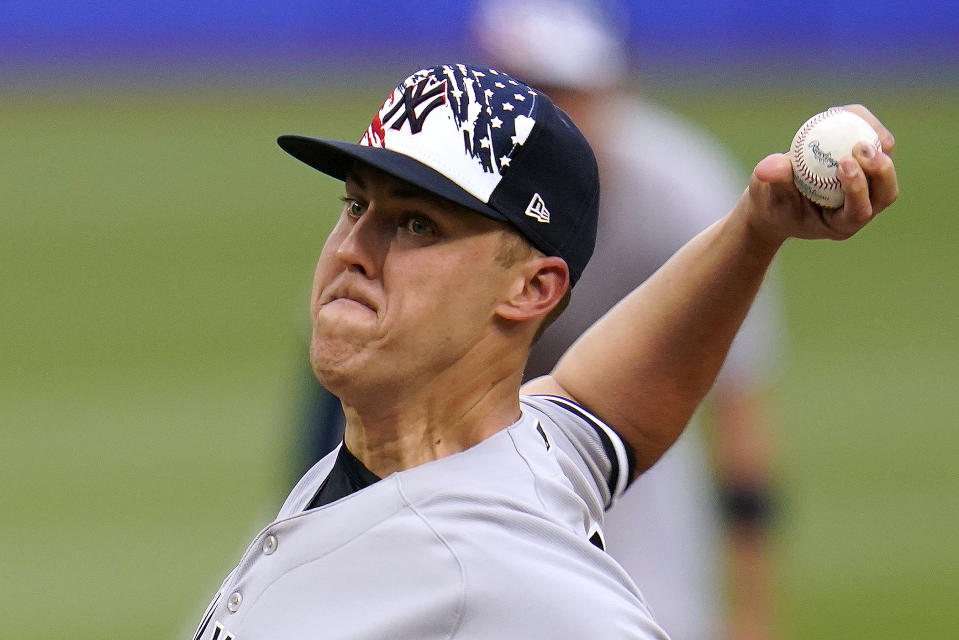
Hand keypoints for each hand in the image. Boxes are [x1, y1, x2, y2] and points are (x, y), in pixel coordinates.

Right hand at [740, 104, 898, 246]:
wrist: (777, 199)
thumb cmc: (771, 202)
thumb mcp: (767, 194)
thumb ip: (773, 180)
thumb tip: (768, 167)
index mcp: (840, 225)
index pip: (859, 212)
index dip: (858, 188)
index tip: (843, 163)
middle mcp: (862, 209)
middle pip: (886, 192)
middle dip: (879, 170)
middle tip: (860, 146)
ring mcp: (869, 190)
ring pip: (886, 167)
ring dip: (877, 142)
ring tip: (851, 119)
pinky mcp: (867, 168)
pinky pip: (876, 146)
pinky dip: (864, 127)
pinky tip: (841, 112)